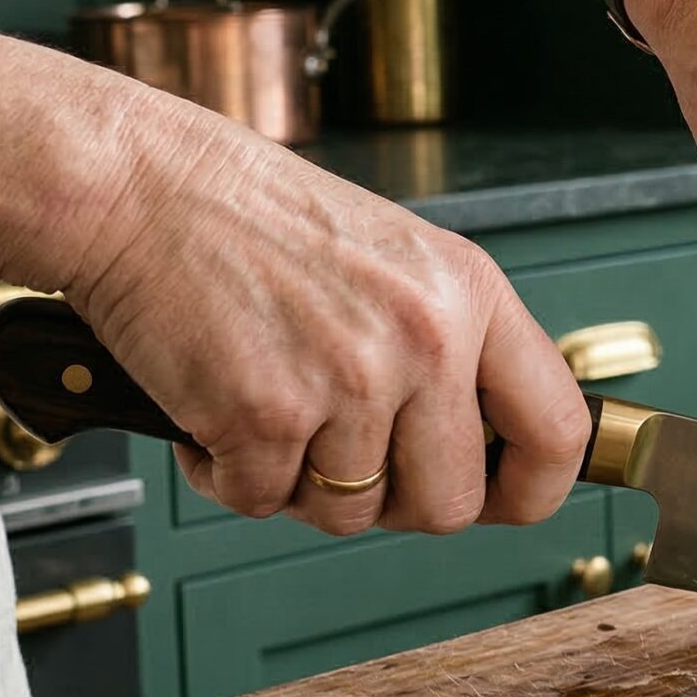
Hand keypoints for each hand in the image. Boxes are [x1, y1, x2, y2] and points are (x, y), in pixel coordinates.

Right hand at [64, 96, 593, 534]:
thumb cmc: (254, 219)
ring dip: (302, 483)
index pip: (556, 431)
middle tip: (345, 458)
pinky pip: (263, 500)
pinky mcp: (266, 414)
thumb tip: (484, 450)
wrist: (139, 184)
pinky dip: (229, 474)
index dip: (533, 488)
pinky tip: (215, 412)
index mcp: (473, 295)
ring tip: (272, 411)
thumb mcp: (400, 261)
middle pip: (449, 503)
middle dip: (394, 501)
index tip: (505, 498)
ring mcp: (350, 380)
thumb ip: (452, 348)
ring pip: (351, 512)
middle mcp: (427, 339)